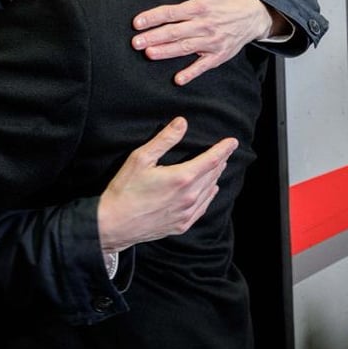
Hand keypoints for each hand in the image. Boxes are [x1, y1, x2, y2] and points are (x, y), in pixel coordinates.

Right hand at [97, 117, 236, 252]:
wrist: (114, 224)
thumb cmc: (125, 189)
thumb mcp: (141, 158)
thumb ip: (164, 140)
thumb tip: (182, 123)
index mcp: (182, 178)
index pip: (212, 160)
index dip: (224, 149)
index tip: (232, 142)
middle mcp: (189, 197)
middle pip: (213, 174)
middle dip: (220, 161)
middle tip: (225, 152)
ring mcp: (187, 213)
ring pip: (210, 191)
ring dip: (215, 177)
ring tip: (218, 167)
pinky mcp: (181, 225)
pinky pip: (203, 208)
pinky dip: (209, 196)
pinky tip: (210, 190)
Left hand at [131, 0, 274, 84]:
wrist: (249, 17)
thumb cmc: (220, 1)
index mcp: (198, 7)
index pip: (171, 12)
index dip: (153, 17)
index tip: (137, 22)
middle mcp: (204, 25)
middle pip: (175, 31)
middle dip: (154, 37)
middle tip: (136, 42)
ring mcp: (211, 41)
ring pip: (185, 48)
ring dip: (167, 52)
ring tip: (149, 54)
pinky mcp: (218, 56)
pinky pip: (203, 66)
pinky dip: (191, 73)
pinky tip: (178, 79)